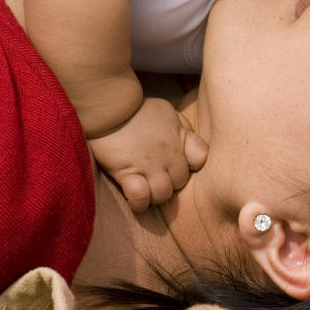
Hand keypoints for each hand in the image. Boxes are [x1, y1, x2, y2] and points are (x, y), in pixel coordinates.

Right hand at [88, 97, 207, 211]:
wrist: (110, 106)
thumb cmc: (136, 108)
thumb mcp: (166, 111)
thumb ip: (180, 127)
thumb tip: (185, 140)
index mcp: (180, 136)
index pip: (200, 159)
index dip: (190, 165)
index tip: (176, 165)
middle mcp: (169, 152)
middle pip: (180, 182)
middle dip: (170, 184)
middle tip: (155, 180)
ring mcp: (150, 164)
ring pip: (163, 194)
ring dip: (154, 196)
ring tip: (144, 190)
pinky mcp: (127, 172)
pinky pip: (141, 197)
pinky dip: (139, 202)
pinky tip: (134, 198)